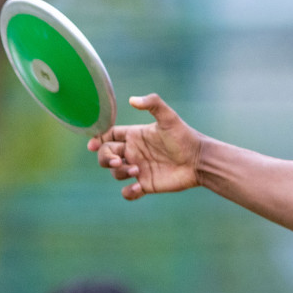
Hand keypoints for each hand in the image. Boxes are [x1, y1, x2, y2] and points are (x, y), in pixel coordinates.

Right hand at [88, 94, 203, 199]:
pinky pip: (128, 192)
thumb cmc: (185, 137)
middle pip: (105, 155)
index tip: (92, 145)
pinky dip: (128, 192)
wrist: (199, 160)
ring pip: (115, 172)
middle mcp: (133, 152)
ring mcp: (138, 169)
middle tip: (117, 160)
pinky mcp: (146, 184)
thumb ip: (153, 104)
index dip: (97, 140)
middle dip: (105, 158)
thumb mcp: (169, 117)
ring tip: (137, 171)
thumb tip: (132, 100)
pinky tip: (138, 188)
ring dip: (119, 172)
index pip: (107, 136)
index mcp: (134, 136)